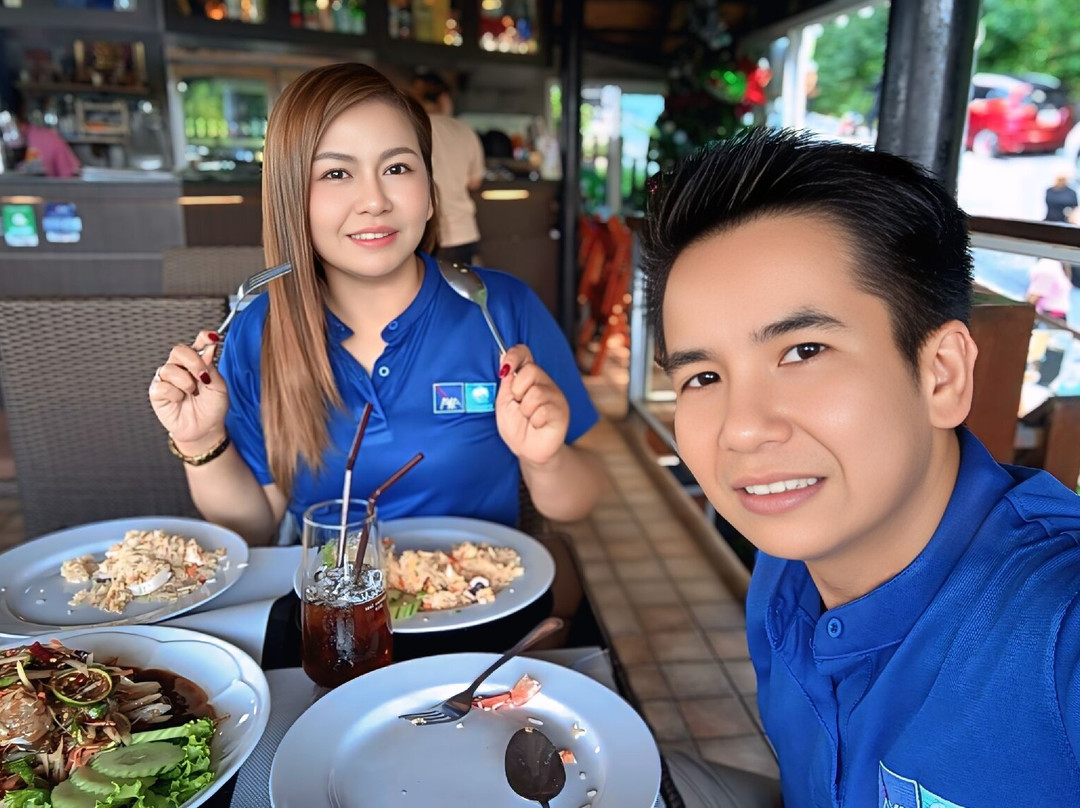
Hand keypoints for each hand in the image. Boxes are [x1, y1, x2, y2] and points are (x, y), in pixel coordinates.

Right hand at [148, 331, 228, 450]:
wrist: (205, 429)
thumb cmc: (212, 408)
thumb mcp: (219, 387)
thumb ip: (212, 368)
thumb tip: (208, 349)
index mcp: (198, 363)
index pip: (198, 343)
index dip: (203, 338)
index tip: (212, 337)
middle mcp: (181, 367)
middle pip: (179, 350)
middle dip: (193, 362)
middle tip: (203, 377)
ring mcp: (167, 379)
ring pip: (170, 368)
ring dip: (186, 383)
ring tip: (192, 394)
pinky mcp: (157, 392)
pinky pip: (162, 385)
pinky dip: (175, 393)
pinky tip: (179, 400)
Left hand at [495, 345, 569, 466]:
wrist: (527, 450)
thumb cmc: (516, 427)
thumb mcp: (503, 402)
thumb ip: (507, 382)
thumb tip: (504, 359)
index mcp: (529, 378)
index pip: (525, 353)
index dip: (514, 355)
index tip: (505, 368)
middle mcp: (544, 382)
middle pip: (530, 370)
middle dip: (517, 392)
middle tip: (519, 406)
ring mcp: (555, 395)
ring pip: (536, 393)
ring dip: (526, 410)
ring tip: (529, 418)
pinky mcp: (562, 410)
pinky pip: (543, 410)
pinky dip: (535, 421)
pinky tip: (538, 425)